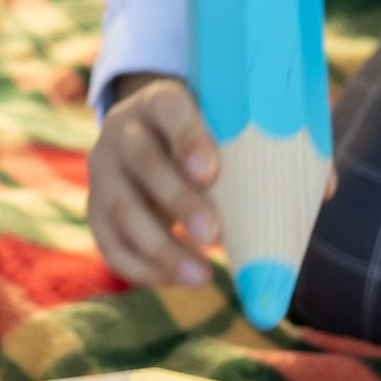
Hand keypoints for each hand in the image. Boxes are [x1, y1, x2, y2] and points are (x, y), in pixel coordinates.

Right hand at [89, 73, 220, 287]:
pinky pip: (110, 243)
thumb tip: (285, 193)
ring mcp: (102, 170)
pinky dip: (143, 268)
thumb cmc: (206, 137)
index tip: (211, 172)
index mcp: (158, 100)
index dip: (188, 139)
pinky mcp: (94, 209)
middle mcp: (122, 130)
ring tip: (202, 276)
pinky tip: (178, 280)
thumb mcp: (219, 126)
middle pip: (143, 162)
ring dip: (161, 247)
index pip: (169, 109)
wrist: (155, 139)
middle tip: (215, 235)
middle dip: (178, 201)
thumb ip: (241, 149)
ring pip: (121, 209)